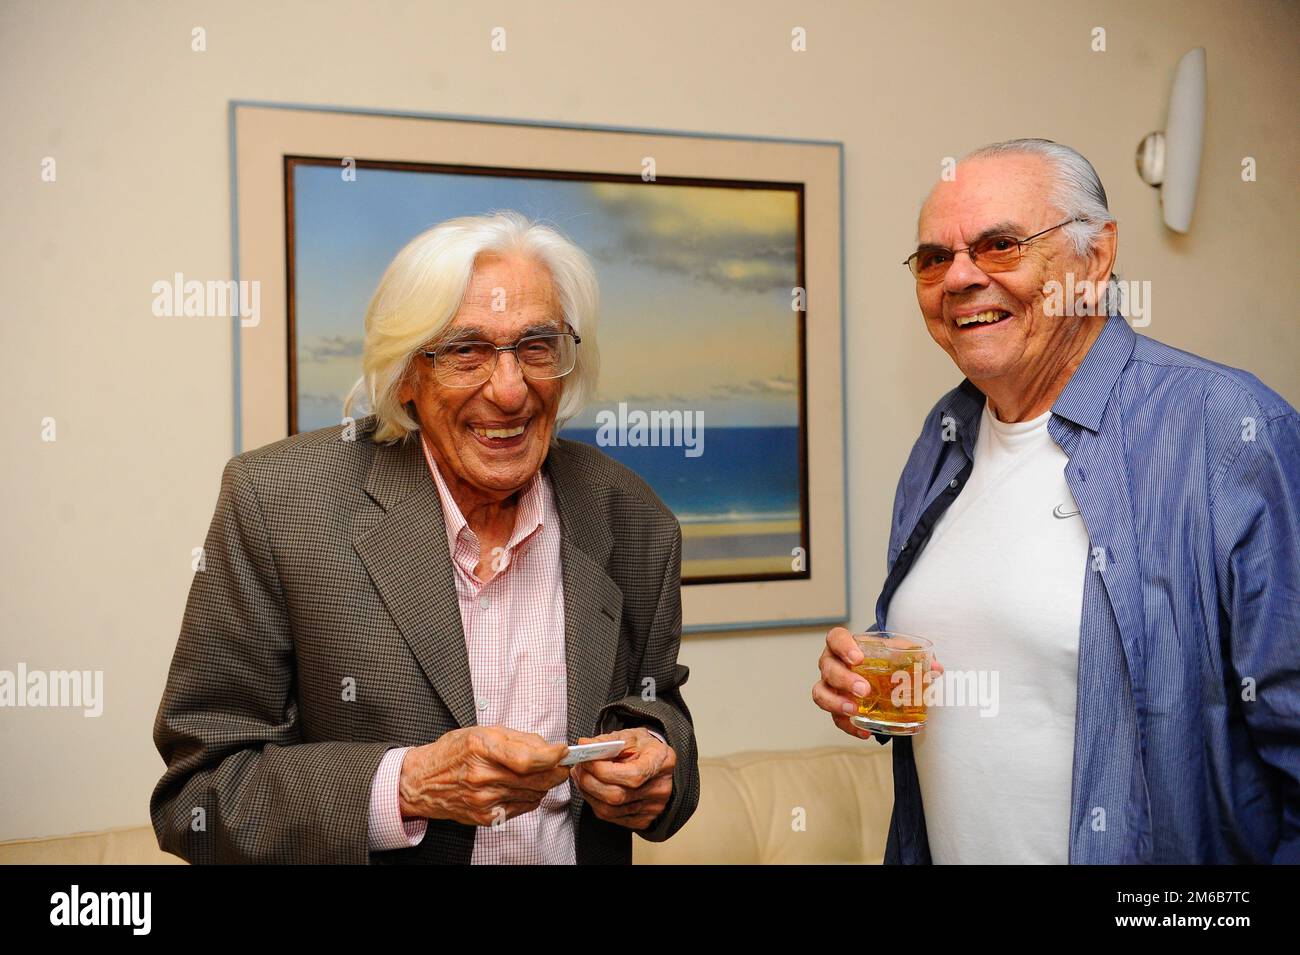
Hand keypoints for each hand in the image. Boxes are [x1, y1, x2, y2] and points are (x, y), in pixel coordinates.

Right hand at [398, 726, 569, 826]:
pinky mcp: (486, 817)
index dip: (552, 757)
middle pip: (536, 779)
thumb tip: (549, 748)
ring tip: (536, 772)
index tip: (564, 751)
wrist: (422, 782)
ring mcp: (483, 800)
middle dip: (556, 770)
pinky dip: (530, 796)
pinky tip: (521, 786)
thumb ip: (518, 739)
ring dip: (543, 783)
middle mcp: (481, 776)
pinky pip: (523, 807)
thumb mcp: (482, 732)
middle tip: (562, 763)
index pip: (527, 759)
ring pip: (534, 794)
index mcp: (480, 748)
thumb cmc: (452, 753)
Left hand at [570, 728, 674, 830]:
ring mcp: (653, 808)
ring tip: (581, 776)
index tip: (586, 760)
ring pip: (610, 810)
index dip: (604, 770)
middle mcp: (660, 788)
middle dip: (590, 782)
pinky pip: (611, 818)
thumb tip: (584, 745)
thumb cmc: (644, 748)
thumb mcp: (629, 736)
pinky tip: (592, 789)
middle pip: (618, 796)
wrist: (657, 761)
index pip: (632, 775)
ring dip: (588, 793)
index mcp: (662, 762)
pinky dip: (595, 803)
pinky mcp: (643, 819)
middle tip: (579, 768)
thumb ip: (606, 741)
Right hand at [812, 627, 942, 739]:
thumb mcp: (897, 651)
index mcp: (844, 645)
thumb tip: (936, 669)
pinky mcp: (835, 706)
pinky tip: (865, 731)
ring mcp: (830, 686)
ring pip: (820, 693)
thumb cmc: (882, 657)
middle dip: (844, 679)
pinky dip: (849, 726)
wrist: (875, 670)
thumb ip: (915, 655)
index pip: (835, 638)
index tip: (858, 658)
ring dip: (836, 703)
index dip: (843, 647)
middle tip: (864, 690)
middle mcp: (831, 664)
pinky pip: (835, 718)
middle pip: (828, 668)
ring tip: (855, 711)